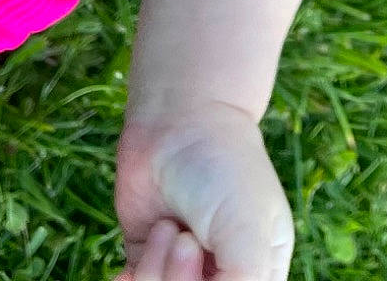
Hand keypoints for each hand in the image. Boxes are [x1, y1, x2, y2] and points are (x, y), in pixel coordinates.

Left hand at [114, 100, 292, 280]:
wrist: (176, 121)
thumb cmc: (223, 169)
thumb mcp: (247, 230)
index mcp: (258, 272)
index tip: (202, 260)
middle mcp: (220, 274)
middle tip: (185, 239)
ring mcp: (182, 269)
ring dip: (156, 273)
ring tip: (169, 228)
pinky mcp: (145, 258)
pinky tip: (128, 269)